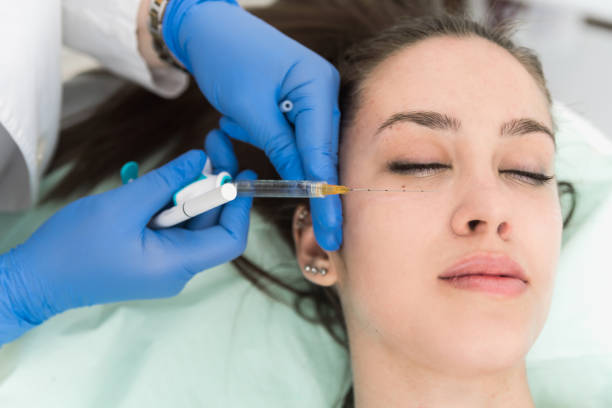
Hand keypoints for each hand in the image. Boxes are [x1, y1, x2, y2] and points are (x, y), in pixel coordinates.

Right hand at [0, 143, 254, 344]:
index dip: (240, 205)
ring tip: (162, 168)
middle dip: (208, 187)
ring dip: (178, 191)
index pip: (230, 238)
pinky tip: (139, 180)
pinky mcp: (146, 257)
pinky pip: (164, 226)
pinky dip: (158, 202)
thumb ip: (165, 181)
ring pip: (186, 222)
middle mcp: (176, 268)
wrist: (34, 279)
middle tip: (204, 149)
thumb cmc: (74, 247)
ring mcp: (160, 264)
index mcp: (177, 264)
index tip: (240, 172)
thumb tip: (199, 159)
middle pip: (209, 225)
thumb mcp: (123, 206)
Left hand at [162, 0, 342, 250]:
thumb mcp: (249, 110)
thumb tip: (304, 183)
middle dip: (292, 171)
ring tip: (233, 119)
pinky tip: (233, 116)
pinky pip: (282, 135)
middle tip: (292, 207)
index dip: (325, 197)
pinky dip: (256, 134)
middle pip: (316, 151)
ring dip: (262, 143)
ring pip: (296, 146)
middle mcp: (320, 92)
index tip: (332, 232)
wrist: (206, 27)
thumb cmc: (226, 58)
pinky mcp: (291, 102)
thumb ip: (280, 148)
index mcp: (318, 88)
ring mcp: (308, 97)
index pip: (323, 154)